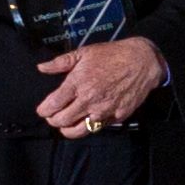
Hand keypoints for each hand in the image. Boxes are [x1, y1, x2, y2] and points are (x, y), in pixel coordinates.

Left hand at [33, 36, 164, 135]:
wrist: (143, 60)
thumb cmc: (113, 54)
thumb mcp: (85, 53)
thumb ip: (60, 62)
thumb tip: (41, 67)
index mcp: (77, 84)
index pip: (51, 106)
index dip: (43, 110)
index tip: (43, 109)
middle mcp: (89, 100)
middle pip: (61, 121)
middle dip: (53, 120)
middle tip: (54, 115)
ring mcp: (104, 110)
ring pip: (77, 131)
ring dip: (67, 129)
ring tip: (67, 124)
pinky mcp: (117, 116)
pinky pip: (98, 127)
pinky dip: (90, 125)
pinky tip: (88, 117)